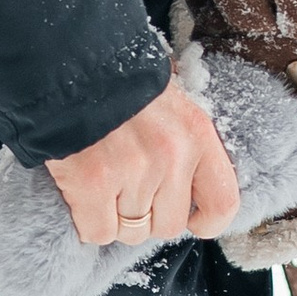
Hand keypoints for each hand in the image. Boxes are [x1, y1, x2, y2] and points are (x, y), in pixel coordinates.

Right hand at [46, 81, 238, 245]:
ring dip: (116, 218)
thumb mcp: (173, 100)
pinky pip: (99, 232)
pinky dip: (89, 222)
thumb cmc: (123, 80)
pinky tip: (84, 196)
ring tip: (105, 187)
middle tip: (130, 193)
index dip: (207, 220)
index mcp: (197, 134)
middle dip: (148, 218)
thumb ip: (186, 141)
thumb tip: (195, 181)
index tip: (193, 220)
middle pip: (168, 225)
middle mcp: (171, 156)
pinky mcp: (92, 183)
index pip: (223, 201)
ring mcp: (132, 172)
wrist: (73, 62)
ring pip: (131, 232)